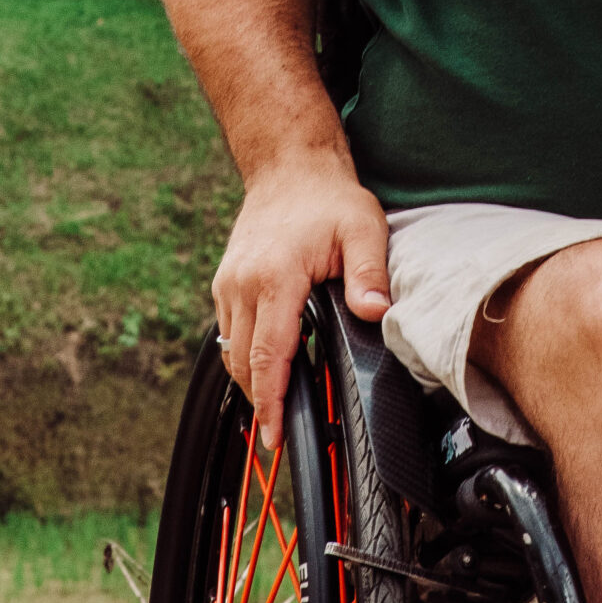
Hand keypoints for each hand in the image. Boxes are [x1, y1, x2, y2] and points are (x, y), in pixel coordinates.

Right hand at [210, 158, 390, 446]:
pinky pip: (229, 333)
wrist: (289, 167)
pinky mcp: (225, 284)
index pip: (269, 354)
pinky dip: (245, 356)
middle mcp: (242, 284)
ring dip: (251, 381)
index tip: (275, 436)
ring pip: (232, 351)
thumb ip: (369, 272)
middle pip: (244, 362)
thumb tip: (376, 312)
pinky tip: (267, 368)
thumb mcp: (363, 227)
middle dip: (260, 402)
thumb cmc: (327, 198)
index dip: (271, 401)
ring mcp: (228, 284)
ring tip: (274, 410)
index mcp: (274, 277)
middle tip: (278, 436)